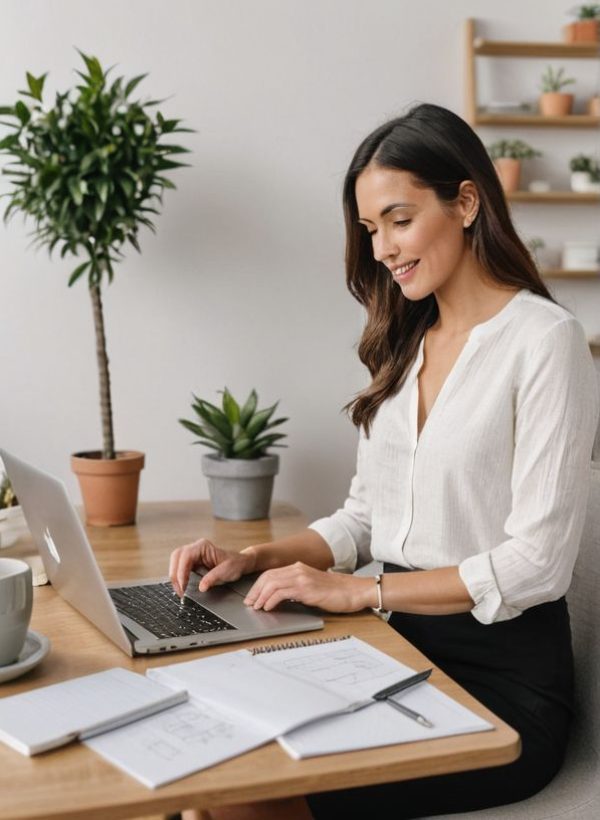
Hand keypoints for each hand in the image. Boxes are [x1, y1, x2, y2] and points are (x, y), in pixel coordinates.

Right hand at [169, 538, 255, 596]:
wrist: (239, 563)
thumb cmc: (235, 564)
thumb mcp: (227, 571)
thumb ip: (214, 578)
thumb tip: (201, 587)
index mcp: (203, 546)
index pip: (186, 556)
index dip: (181, 571)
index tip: (183, 586)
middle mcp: (196, 548)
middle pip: (176, 557)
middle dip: (175, 574)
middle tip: (180, 591)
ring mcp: (193, 554)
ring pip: (175, 561)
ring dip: (175, 576)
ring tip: (180, 591)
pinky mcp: (192, 561)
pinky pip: (179, 567)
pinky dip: (178, 577)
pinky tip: (182, 586)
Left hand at [244, 562, 374, 612]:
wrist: (354, 591)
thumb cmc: (336, 592)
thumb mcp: (312, 588)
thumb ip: (296, 589)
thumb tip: (279, 599)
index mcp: (298, 568)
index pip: (271, 573)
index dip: (258, 586)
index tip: (252, 597)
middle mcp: (298, 569)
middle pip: (267, 577)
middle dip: (255, 591)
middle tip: (249, 603)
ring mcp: (302, 577)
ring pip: (271, 583)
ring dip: (260, 596)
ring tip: (256, 607)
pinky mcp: (306, 588)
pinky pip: (281, 592)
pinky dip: (271, 600)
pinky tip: (268, 607)